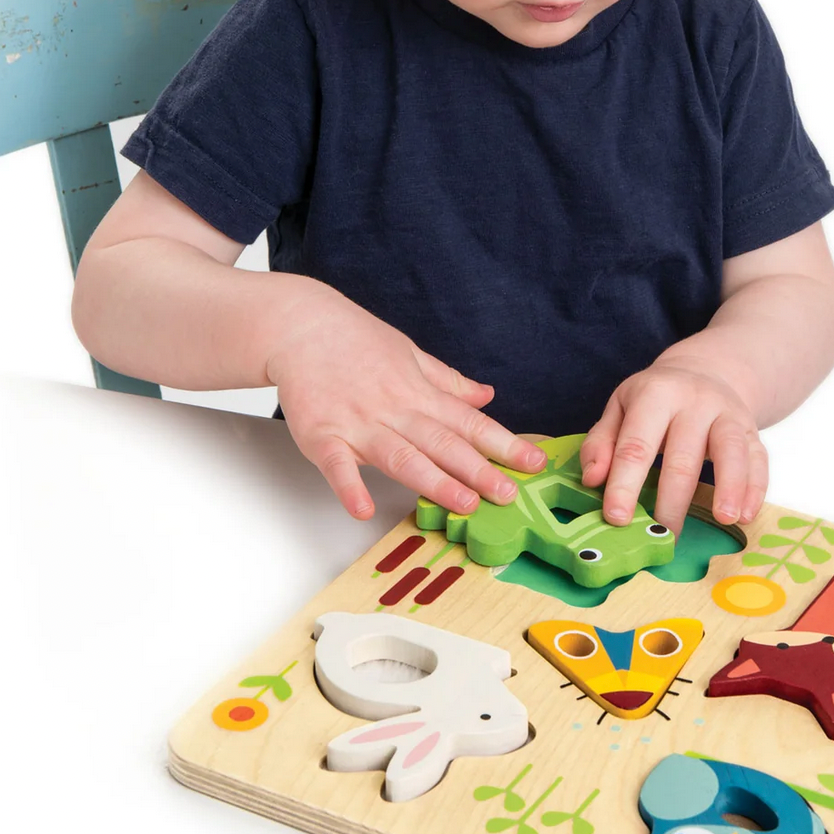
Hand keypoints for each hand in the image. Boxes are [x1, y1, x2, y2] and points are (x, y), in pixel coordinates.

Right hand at [265, 285, 545, 518]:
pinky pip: (337, 465)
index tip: (534, 462)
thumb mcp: (410, 354)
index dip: (505, 444)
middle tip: (509, 493)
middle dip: (480, 470)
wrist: (300, 324)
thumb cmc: (354, 340)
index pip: (470, 423)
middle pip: (444, 444)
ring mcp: (358, 424)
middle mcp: (395, 410)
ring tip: (463, 504)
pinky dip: (349, 486)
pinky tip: (362, 508)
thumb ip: (448, 382)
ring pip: (402, 457)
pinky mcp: (321, 434)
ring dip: (434, 482)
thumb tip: (486, 396)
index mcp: (419, 394)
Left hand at [579, 358, 767, 536]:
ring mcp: (728, 414)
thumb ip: (601, 441)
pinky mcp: (752, 430)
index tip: (616, 518)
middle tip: (662, 537)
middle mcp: (695, 401)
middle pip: (683, 456)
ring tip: (723, 519)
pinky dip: (755, 488)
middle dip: (672, 500)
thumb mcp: (620, 406)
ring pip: (730, 451)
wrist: (705, 371)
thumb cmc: (654, 398)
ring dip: (729, 487)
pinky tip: (746, 514)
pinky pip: (759, 458)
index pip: (636, 444)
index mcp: (655, 394)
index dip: (625, 483)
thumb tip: (591, 479)